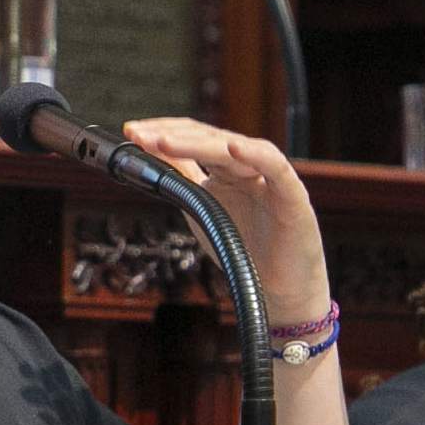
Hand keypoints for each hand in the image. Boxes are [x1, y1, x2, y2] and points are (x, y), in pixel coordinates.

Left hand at [121, 118, 330, 326]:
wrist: (280, 291)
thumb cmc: (246, 252)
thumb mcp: (203, 210)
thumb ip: (184, 181)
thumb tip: (154, 157)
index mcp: (227, 169)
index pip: (193, 137)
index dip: (163, 132)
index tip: (132, 134)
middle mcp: (247, 166)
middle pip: (208, 138)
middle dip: (170, 135)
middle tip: (138, 135)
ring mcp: (269, 177)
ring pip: (234, 148)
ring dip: (196, 143)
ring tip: (163, 142)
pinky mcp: (292, 195)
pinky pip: (274, 166)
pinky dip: (252, 154)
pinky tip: (230, 148)